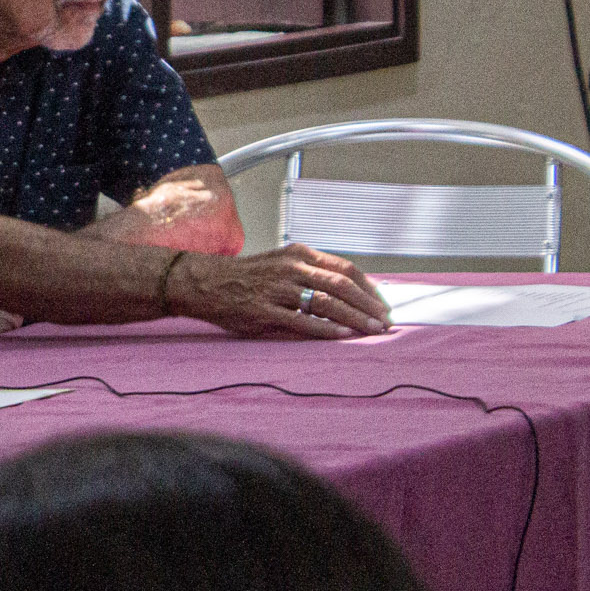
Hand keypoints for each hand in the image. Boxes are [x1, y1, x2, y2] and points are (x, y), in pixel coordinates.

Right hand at [169, 244, 392, 338]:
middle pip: (340, 285)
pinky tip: (344, 335)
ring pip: (326, 302)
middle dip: (368, 305)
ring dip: (355, 318)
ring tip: (373, 330)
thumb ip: (310, 273)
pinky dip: (327, 329)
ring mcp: (277, 289)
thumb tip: (348, 293)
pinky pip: (302, 321)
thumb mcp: (279, 264)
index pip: (344, 268)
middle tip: (385, 321)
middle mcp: (290, 268)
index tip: (382, 303)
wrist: (204, 282)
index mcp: (297, 254)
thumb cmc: (246, 276)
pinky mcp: (264, 311)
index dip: (368, 287)